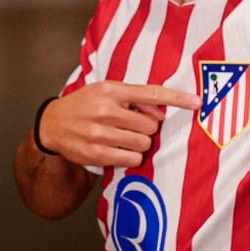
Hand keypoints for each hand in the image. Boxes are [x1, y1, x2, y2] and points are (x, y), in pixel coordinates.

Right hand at [38, 81, 199, 168]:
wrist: (53, 124)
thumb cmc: (85, 105)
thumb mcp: (106, 92)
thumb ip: (134, 99)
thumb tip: (161, 114)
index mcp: (111, 90)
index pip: (151, 93)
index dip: (177, 98)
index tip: (197, 102)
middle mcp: (106, 110)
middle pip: (150, 126)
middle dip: (146, 129)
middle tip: (131, 126)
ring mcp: (100, 134)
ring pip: (143, 144)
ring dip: (139, 144)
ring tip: (122, 137)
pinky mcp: (97, 154)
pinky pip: (132, 160)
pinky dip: (131, 157)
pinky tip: (118, 150)